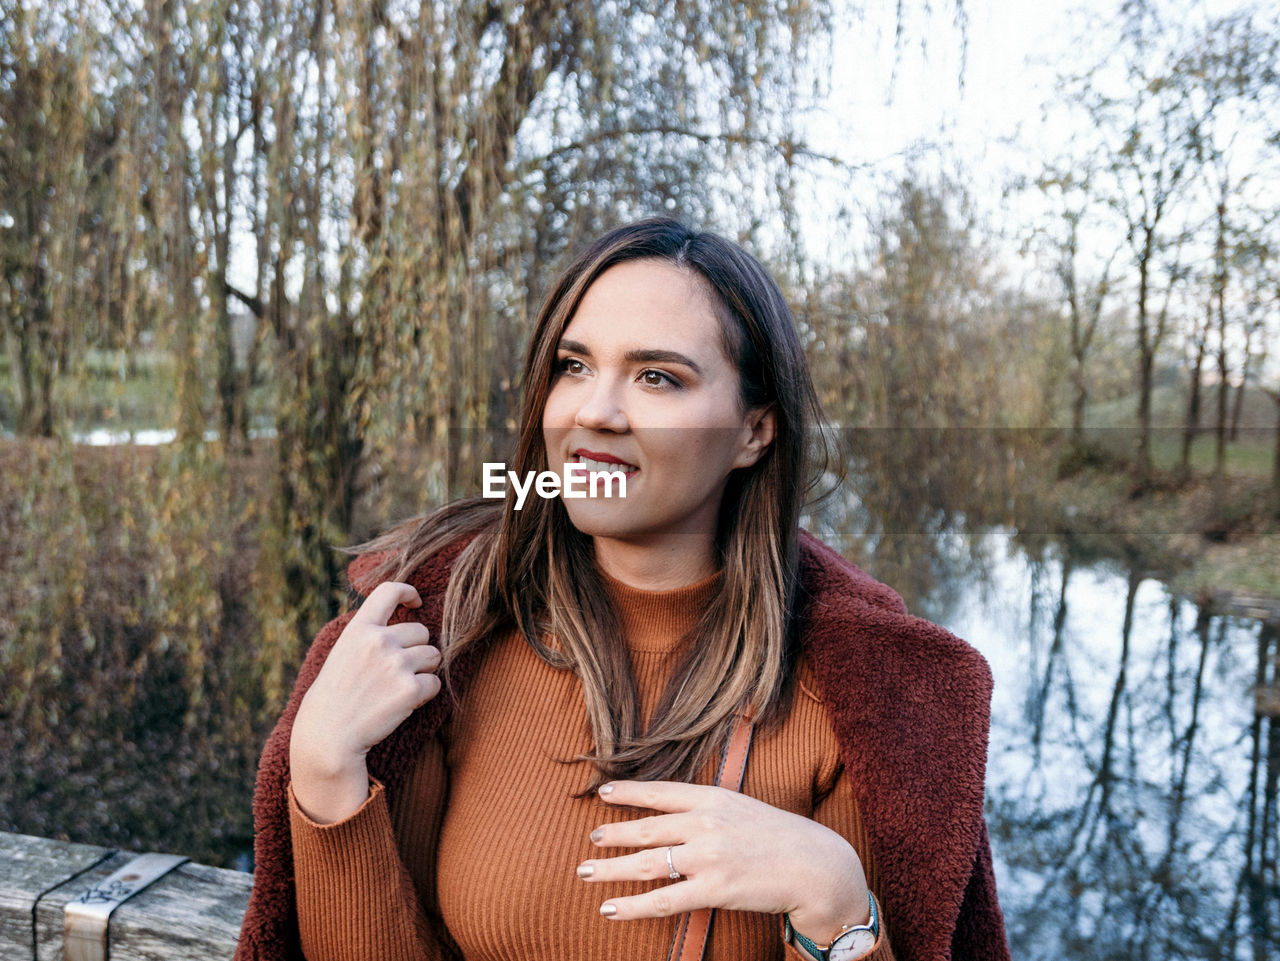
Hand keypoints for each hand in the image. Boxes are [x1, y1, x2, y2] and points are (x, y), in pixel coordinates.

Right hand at [289, 582, 440, 822]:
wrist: (328, 736)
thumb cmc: (335, 697)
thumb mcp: (343, 653)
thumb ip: (368, 635)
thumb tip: (403, 618)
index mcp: (359, 629)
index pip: (390, 591)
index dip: (408, 592)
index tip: (415, 602)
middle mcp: (379, 641)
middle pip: (422, 632)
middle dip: (417, 650)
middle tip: (396, 673)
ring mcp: (396, 664)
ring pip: (434, 656)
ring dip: (423, 671)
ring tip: (398, 688)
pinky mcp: (410, 689)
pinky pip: (435, 683)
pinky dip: (425, 694)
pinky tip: (403, 704)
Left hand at [577, 781, 869, 941]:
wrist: (816, 866)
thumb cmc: (780, 838)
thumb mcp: (743, 808)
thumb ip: (709, 810)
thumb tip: (677, 814)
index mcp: (713, 798)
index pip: (661, 791)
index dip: (629, 792)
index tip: (603, 792)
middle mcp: (706, 824)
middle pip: (647, 829)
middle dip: (614, 834)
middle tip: (592, 838)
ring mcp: (708, 857)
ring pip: (648, 864)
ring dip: (611, 869)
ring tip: (586, 872)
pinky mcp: (714, 890)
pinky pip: (663, 900)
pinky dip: (633, 905)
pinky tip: (612, 908)